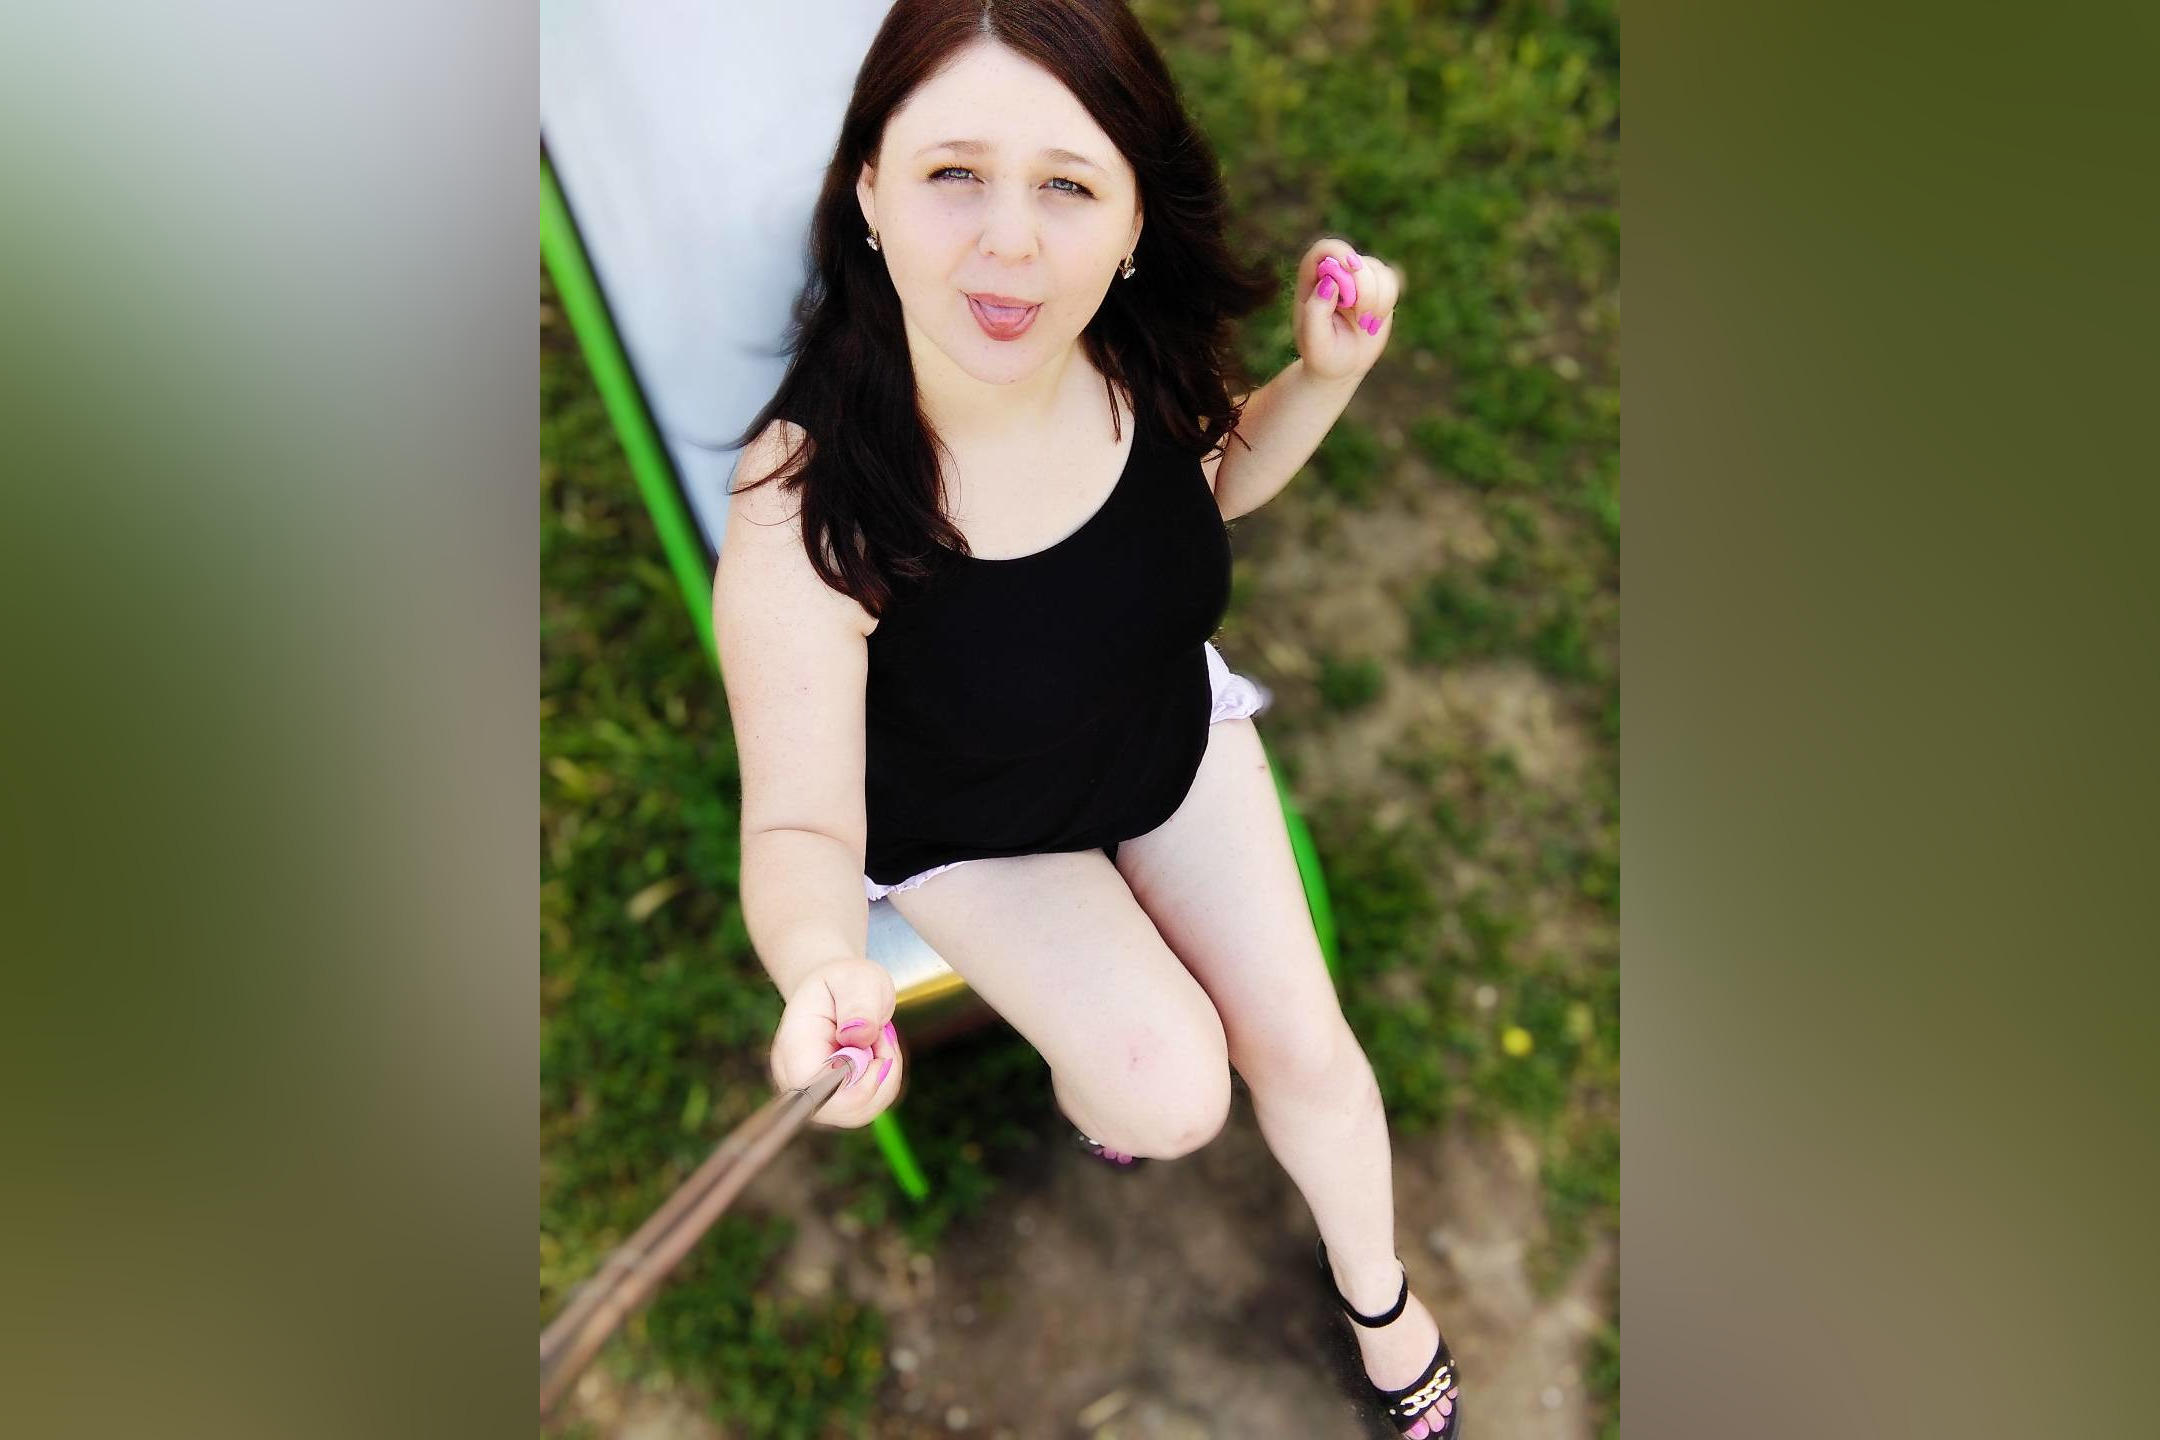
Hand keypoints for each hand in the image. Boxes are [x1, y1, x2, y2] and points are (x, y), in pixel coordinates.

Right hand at [769, 957, 904, 1128]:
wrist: (835, 990)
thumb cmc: (845, 983)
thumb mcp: (857, 980)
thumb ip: (859, 1005)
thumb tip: (859, 1037)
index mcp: (794, 1047)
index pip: (816, 1091)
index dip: (855, 1086)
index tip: (876, 1049)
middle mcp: (796, 1079)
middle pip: (841, 1109)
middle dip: (877, 1076)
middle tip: (881, 1035)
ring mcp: (815, 1095)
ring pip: (859, 1112)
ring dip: (884, 1077)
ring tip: (878, 1039)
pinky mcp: (834, 1102)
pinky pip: (868, 1107)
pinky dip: (885, 1082)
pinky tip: (878, 1053)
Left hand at [1293, 236, 1400, 382]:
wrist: (1340, 367)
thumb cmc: (1322, 355)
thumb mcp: (1314, 341)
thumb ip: (1316, 311)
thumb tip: (1330, 282)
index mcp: (1311, 280)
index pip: (1325, 249)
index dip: (1340, 254)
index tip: (1349, 275)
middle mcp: (1334, 273)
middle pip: (1356, 260)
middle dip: (1363, 289)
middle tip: (1359, 317)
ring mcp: (1357, 279)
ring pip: (1377, 270)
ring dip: (1376, 299)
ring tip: (1364, 323)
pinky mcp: (1377, 287)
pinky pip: (1390, 280)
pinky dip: (1387, 301)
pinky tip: (1374, 320)